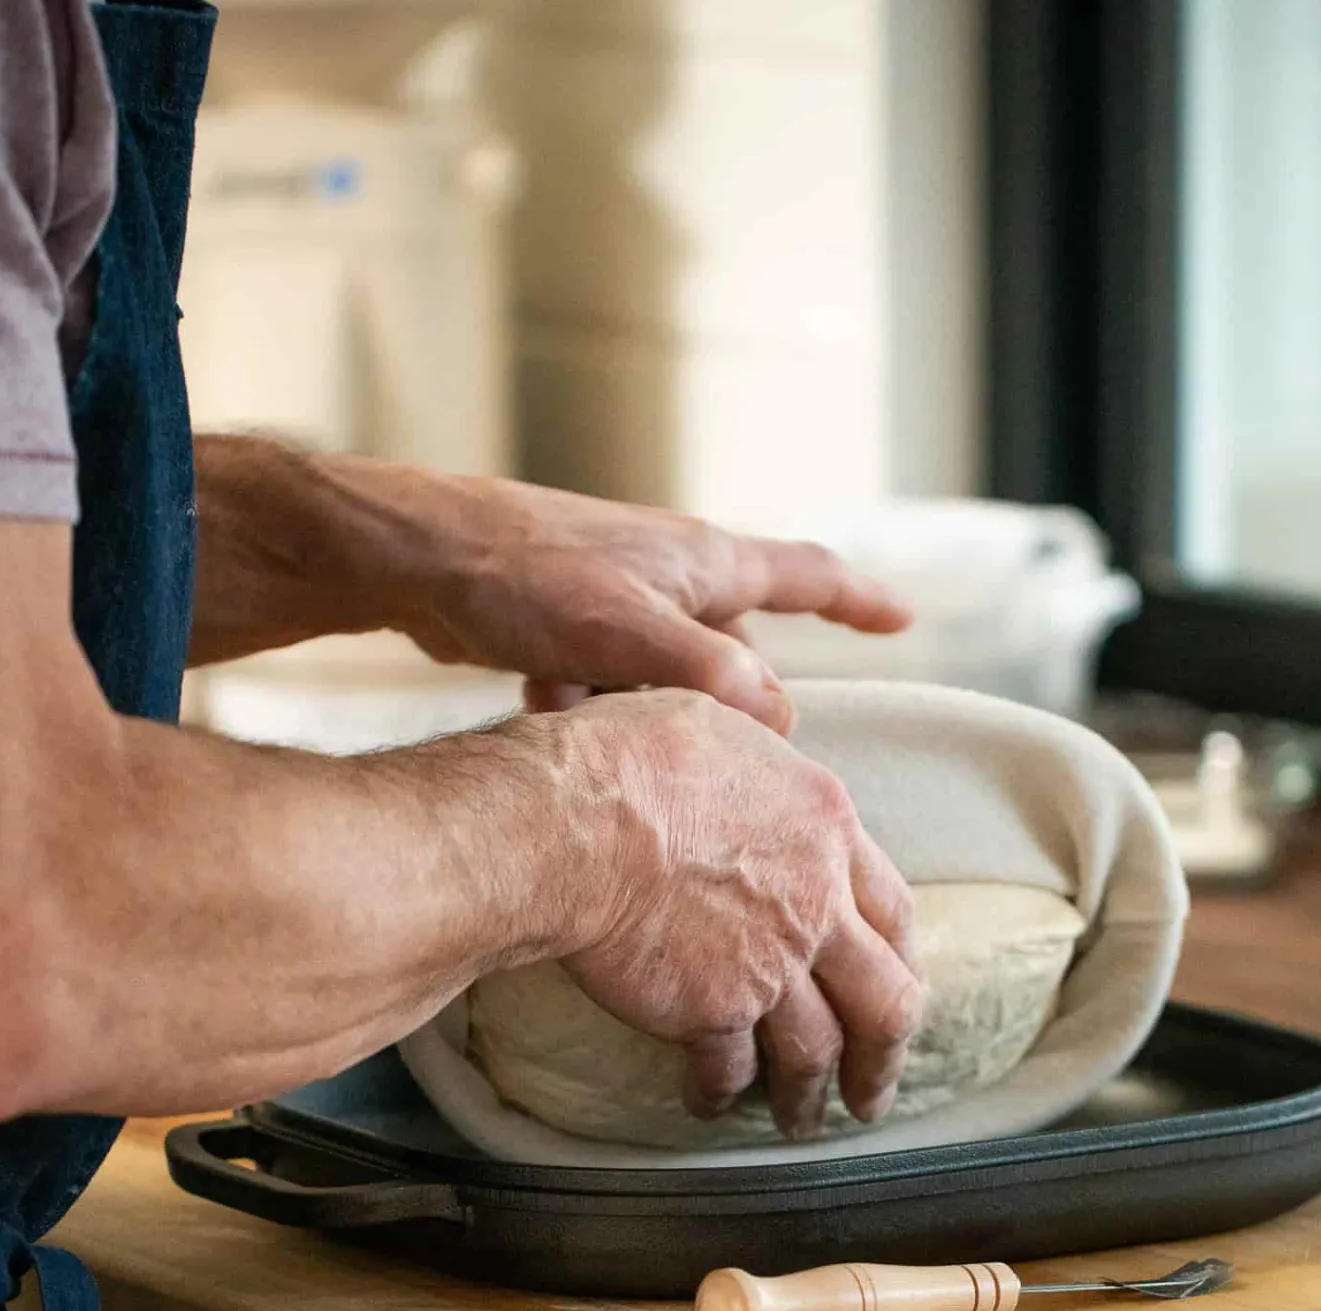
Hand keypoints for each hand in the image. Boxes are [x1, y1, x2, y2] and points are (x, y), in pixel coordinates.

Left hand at [189, 439, 908, 734]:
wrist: (415, 559)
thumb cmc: (524, 575)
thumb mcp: (627, 630)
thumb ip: (709, 673)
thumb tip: (781, 721)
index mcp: (705, 560)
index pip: (808, 576)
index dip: (860, 603)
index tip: (905, 622)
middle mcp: (672, 572)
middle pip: (734, 650)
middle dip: (716, 702)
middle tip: (700, 742)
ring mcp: (620, 598)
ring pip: (664, 680)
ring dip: (637, 712)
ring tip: (584, 710)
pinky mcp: (570, 624)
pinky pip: (607, 684)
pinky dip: (586, 706)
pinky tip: (546, 710)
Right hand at [556, 690, 923, 1136]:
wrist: (571, 820)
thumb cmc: (626, 757)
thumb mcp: (715, 716)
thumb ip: (755, 743)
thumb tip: (761, 722)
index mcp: (827, 827)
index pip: (893, 909)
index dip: (901, 957)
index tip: (899, 986)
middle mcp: (816, 902)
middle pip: (885, 998)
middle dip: (883, 1055)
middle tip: (873, 1089)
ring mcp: (771, 962)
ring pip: (816, 1050)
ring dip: (810, 1095)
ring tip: (800, 1122)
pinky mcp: (715, 1010)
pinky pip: (731, 1067)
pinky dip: (722, 1091)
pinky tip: (710, 1102)